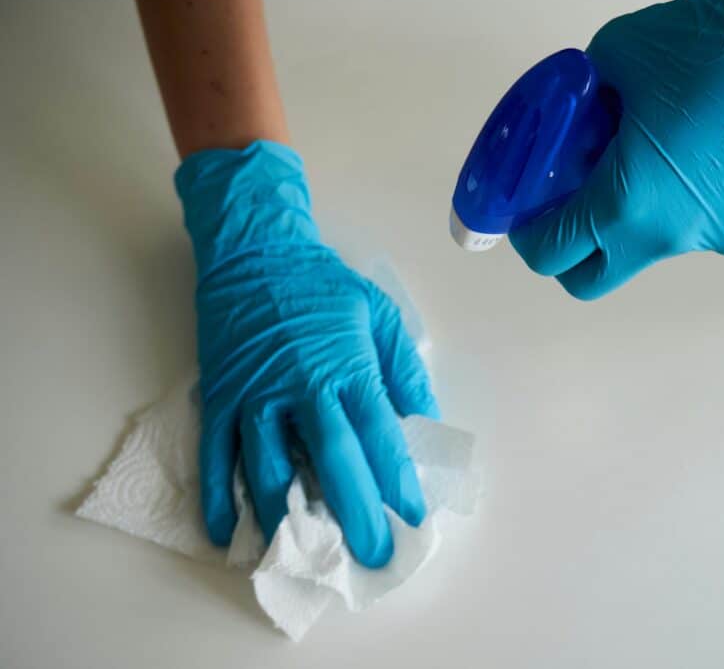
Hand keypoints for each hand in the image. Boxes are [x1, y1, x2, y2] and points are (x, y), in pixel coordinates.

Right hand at [176, 141, 438, 567]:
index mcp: (346, 366)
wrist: (255, 250)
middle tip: (371, 557)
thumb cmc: (323, 284)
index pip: (378, 436)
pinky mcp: (218, 396)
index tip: (413, 517)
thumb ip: (403, 369)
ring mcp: (254, 395)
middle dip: (355, 516)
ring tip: (308, 556)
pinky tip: (229, 533)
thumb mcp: (380, 313)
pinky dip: (218, 497)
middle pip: (331, 463)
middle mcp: (301, 387)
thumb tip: (424, 421)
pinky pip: (215, 455)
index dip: (397, 481)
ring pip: (270, 469)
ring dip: (289, 518)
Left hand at [510, 0, 723, 298]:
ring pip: (660, 244)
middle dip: (574, 253)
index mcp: (629, 203)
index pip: (553, 253)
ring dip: (645, 214)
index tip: (529, 216)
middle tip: (575, 206)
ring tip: (666, 152)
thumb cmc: (709, 42)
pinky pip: (712, 223)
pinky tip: (717, 151)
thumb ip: (584, 103)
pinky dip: (697, 201)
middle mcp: (675, 237)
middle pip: (597, 278)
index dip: (529, 236)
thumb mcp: (616, 58)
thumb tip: (581, 118)